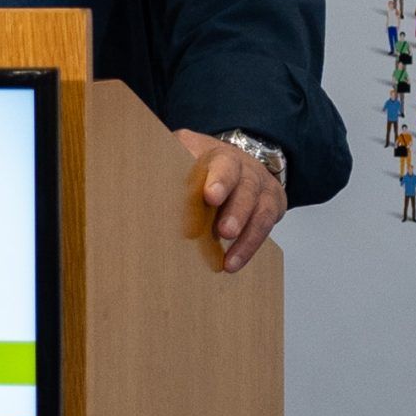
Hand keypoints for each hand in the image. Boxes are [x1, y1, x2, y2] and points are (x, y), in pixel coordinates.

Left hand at [174, 128, 285, 272]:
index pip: (224, 164)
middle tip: (224, 231)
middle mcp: (248, 171)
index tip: (210, 197)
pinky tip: (233, 263)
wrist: (237, 161)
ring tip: (230, 260)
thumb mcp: (184, 152)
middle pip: (247, 189)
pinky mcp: (272, 207)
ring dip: (246, 238)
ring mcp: (263, 189)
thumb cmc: (202, 163)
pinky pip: (265, 229)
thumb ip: (170, 160)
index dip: (219, 180)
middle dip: (236, 211)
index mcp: (222, 156)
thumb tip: (143, 174)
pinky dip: (249, 248)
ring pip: (262, 212)